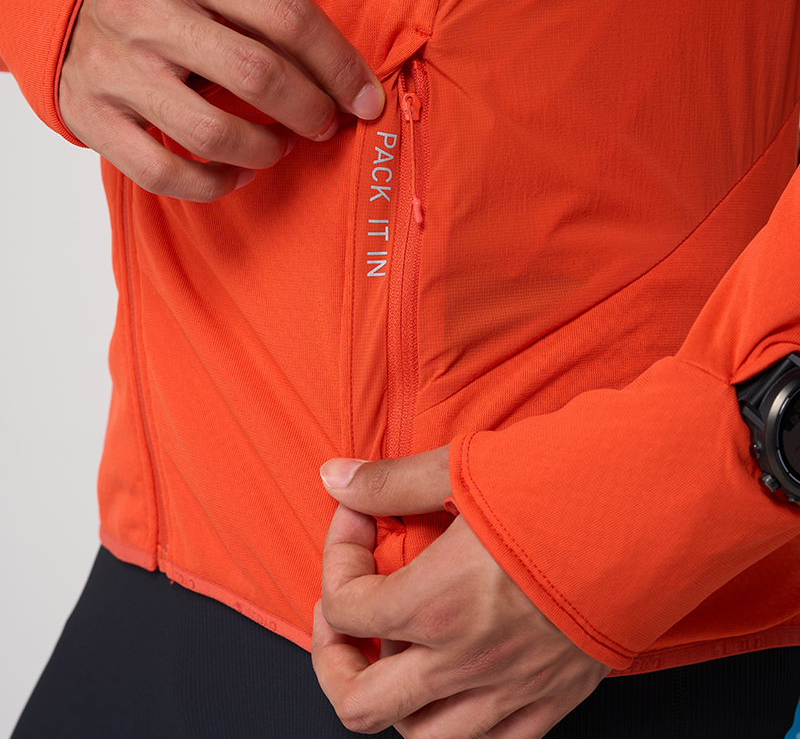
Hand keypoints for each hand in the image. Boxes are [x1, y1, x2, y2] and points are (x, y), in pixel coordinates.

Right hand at [59, 0, 384, 201]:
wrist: (57, 5)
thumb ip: (261, 10)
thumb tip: (345, 76)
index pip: (287, 17)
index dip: (340, 66)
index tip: (366, 100)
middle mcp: (145, 10)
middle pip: (257, 75)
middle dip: (309, 111)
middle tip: (323, 124)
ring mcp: (114, 68)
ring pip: (214, 133)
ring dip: (265, 151)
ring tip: (278, 146)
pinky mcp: (92, 117)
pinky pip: (165, 173)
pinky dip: (214, 185)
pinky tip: (238, 175)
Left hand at [313, 448, 610, 738]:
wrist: (663, 503)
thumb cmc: (570, 481)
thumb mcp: (466, 467)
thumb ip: (391, 482)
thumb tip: (334, 477)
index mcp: (437, 603)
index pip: (343, 607)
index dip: (337, 553)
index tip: (359, 515)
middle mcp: (468, 661)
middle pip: (359, 702)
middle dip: (334, 655)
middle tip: (347, 610)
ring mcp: (513, 690)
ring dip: (392, 697)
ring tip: (398, 649)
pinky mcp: (557, 698)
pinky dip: (458, 719)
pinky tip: (460, 676)